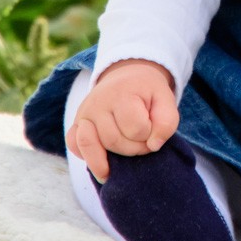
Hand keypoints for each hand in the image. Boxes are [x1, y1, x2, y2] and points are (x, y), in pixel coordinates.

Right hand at [65, 58, 178, 182]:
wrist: (127, 77)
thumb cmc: (147, 93)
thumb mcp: (165, 100)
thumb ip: (167, 122)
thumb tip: (153, 145)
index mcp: (123, 93)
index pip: (136, 128)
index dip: (149, 135)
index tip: (153, 130)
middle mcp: (98, 102)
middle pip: (114, 141)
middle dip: (133, 149)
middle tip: (142, 142)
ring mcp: (83, 113)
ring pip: (90, 146)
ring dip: (109, 159)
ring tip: (120, 163)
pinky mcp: (76, 123)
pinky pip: (73, 145)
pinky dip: (86, 156)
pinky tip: (101, 160)